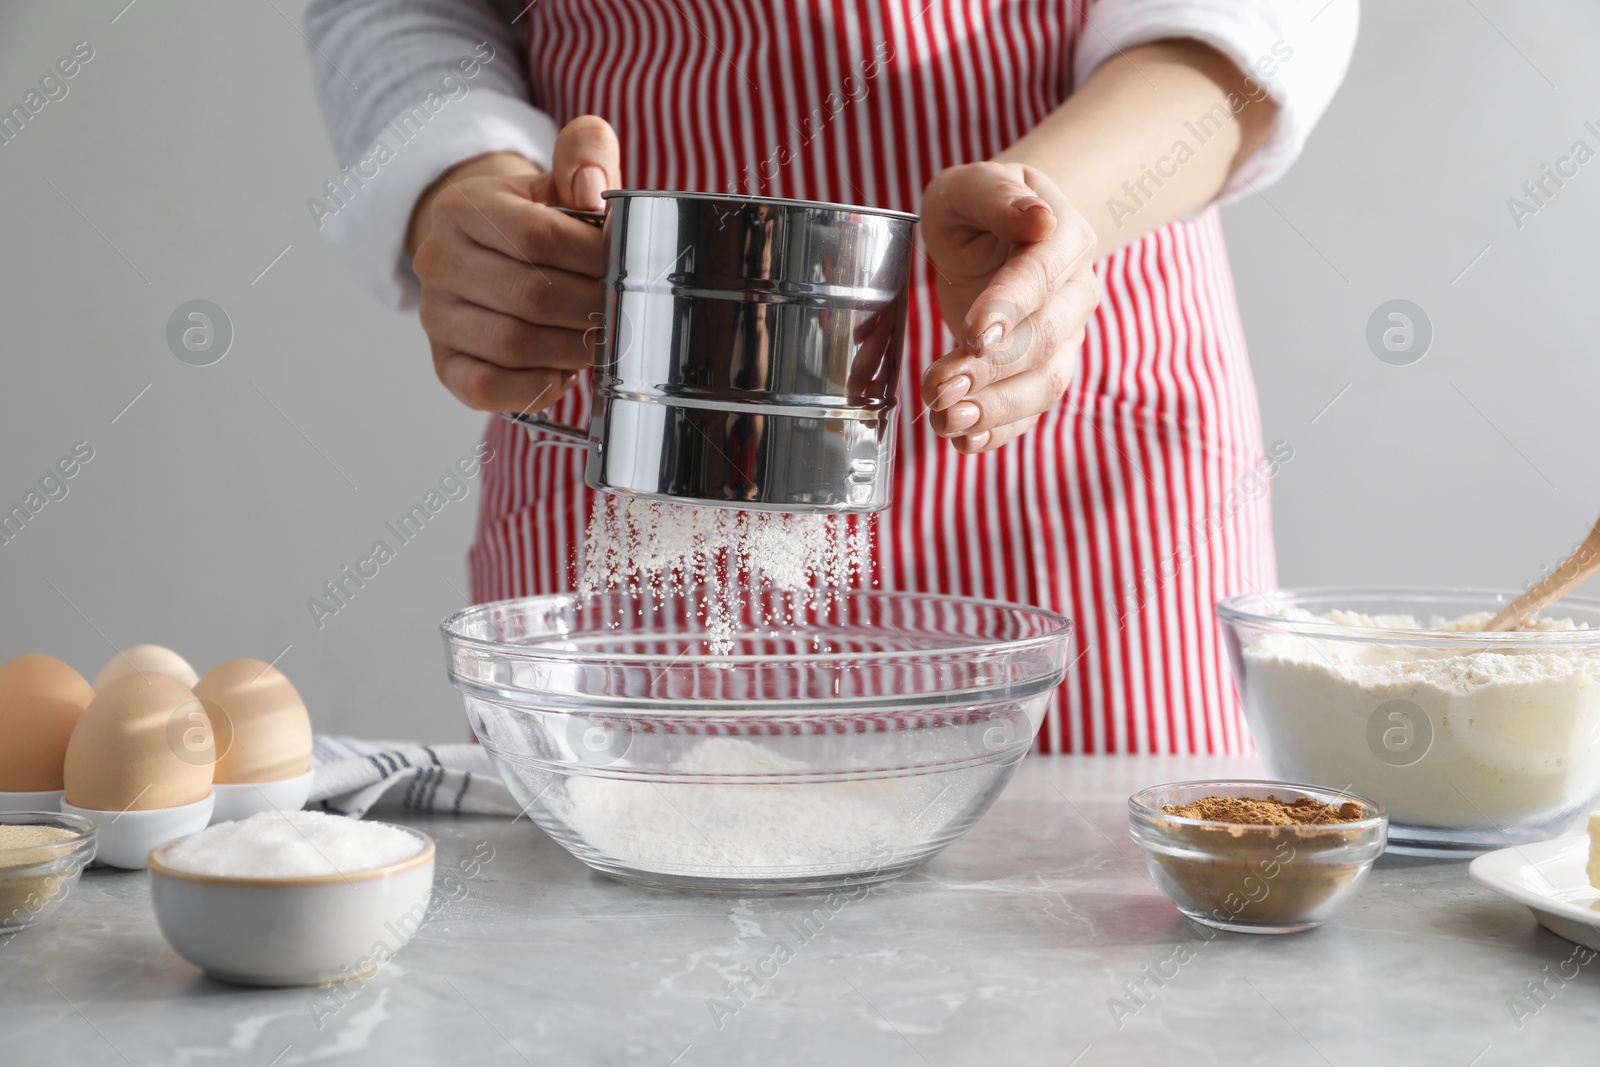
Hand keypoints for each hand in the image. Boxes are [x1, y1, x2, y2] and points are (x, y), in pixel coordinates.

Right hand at [410, 116, 620, 414]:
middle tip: (624, 312)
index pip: (538, 237)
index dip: (594, 259)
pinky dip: (536, 386)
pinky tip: (563, 372)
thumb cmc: (538, 220)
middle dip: (591, 310)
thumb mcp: (560, 176)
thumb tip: (591, 184)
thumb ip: (585, 154)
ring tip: (600, 340)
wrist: (488, 254)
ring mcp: (436, 317)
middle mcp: (437, 261)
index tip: (627, 269)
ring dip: (572, 350)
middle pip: (531, 296)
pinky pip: (487, 387)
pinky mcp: (446, 365)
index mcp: (463, 207)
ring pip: (514, 344)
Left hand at [919, 161, 1097, 452]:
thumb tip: (1039, 219)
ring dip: (996, 409)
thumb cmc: (978, 208)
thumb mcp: (971, 186)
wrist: (998, 236)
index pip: (1040, 277)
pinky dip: (1001, 432)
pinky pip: (1031, 410)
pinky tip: (964, 442)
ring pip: (1044, 384)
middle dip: (991, 370)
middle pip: (1045, 341)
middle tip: (939, 386)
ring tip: (946, 421)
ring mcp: (1065, 339)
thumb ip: (997, 195)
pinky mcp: (1041, 372)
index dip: (1010, 307)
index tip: (974, 334)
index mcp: (1064, 240)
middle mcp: (1075, 295)